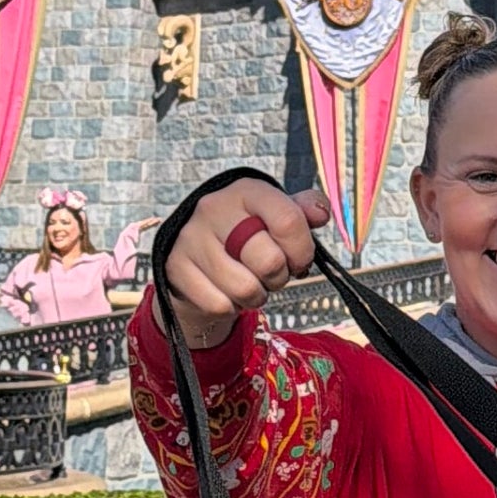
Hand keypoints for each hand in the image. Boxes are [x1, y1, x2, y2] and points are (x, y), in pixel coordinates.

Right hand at [161, 178, 328, 350]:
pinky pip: (219, 304)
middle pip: (269, 260)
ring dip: (257, 295)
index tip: (300, 259)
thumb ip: (303, 211)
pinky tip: (227, 290)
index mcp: (246, 191)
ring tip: (250, 282)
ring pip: (245, 288)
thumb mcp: (275, 215)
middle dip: (279, 276)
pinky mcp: (175, 267)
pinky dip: (231, 307)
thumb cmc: (246, 234)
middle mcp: (214, 209)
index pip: (288, 221)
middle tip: (272, 273)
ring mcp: (191, 238)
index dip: (303, 250)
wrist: (197, 253)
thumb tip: (321, 212)